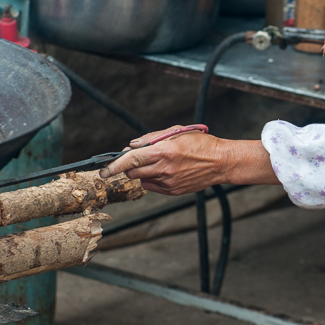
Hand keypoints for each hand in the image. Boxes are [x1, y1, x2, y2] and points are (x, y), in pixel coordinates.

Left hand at [99, 127, 279, 194]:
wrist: (221, 162)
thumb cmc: (201, 144)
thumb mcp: (177, 132)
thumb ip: (151, 138)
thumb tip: (132, 146)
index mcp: (165, 151)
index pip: (132, 159)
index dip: (114, 166)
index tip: (103, 171)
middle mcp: (165, 168)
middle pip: (133, 172)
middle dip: (129, 166)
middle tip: (137, 158)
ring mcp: (169, 182)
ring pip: (142, 179)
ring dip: (143, 171)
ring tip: (159, 162)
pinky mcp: (173, 191)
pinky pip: (153, 186)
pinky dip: (153, 179)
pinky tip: (166, 171)